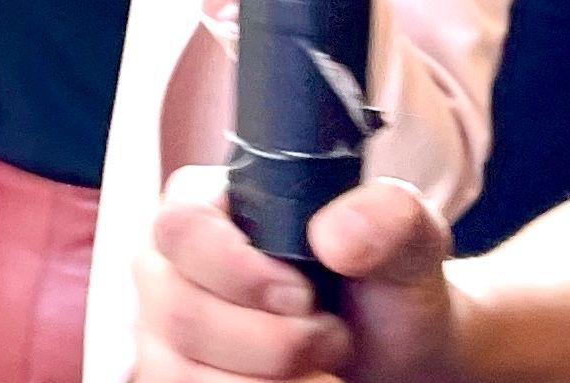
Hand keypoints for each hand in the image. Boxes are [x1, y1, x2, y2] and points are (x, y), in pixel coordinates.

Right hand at [134, 166, 459, 382]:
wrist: (395, 352)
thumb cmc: (386, 288)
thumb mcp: (408, 240)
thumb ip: (389, 216)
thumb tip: (335, 234)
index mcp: (205, 204)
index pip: (181, 229)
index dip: (238, 272)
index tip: (303, 295)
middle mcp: (169, 263)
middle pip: (180, 313)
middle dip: (272, 343)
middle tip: (330, 335)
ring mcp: (161, 327)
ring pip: (180, 371)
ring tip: (320, 365)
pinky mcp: (171, 374)